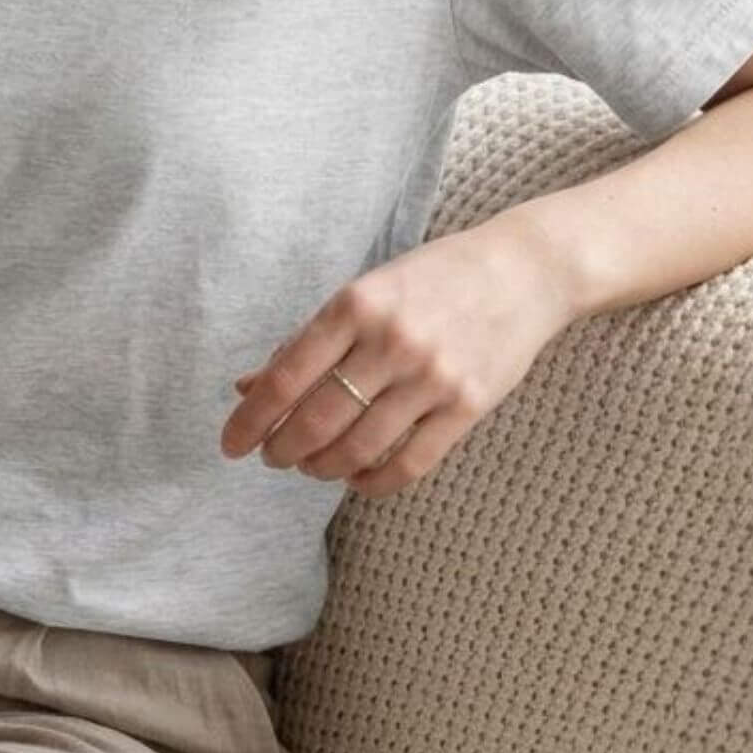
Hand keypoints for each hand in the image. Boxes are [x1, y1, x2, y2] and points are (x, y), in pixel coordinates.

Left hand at [219, 216, 579, 497]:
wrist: (522, 272)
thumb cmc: (429, 280)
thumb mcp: (361, 294)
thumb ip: (306, 342)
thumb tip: (246, 386)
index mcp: (355, 305)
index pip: (285, 378)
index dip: (250, 420)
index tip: (230, 444)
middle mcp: (392, 341)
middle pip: (316, 420)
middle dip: (281, 449)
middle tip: (271, 456)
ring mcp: (432, 377)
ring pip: (358, 448)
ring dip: (321, 467)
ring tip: (309, 465)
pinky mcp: (468, 407)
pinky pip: (409, 463)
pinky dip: (372, 480)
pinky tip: (355, 476)